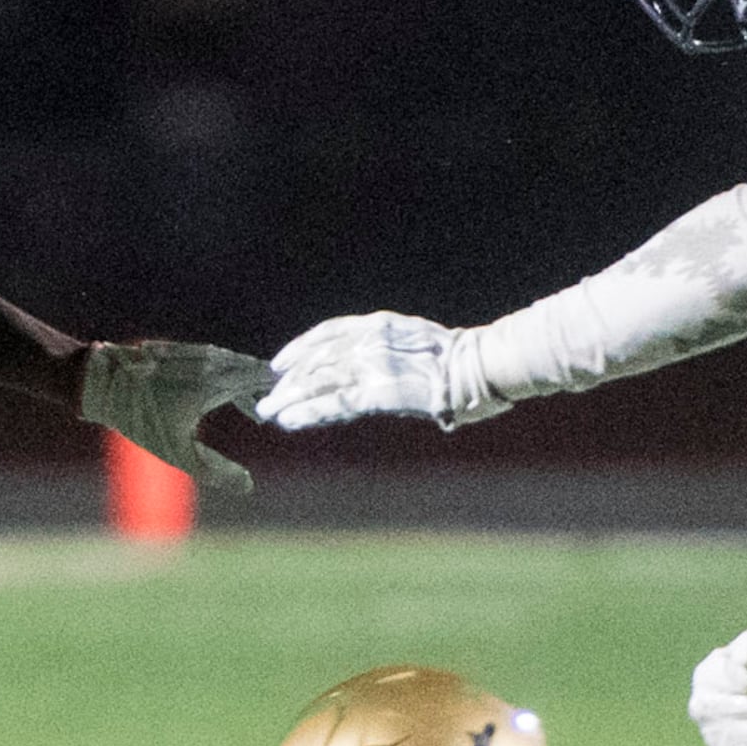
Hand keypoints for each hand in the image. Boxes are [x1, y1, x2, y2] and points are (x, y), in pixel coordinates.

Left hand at [82, 339, 269, 490]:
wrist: (102, 383)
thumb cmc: (140, 419)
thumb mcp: (178, 452)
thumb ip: (215, 472)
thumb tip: (248, 487)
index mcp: (214, 381)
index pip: (259, 378)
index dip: (278, 389)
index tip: (293, 401)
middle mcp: (208, 361)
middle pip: (248, 369)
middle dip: (265, 388)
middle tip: (275, 409)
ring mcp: (193, 353)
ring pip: (231, 363)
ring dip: (245, 382)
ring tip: (251, 408)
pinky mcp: (180, 350)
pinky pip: (213, 359)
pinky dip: (226, 373)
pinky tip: (221, 389)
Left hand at [259, 311, 502, 430]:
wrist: (479, 367)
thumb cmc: (459, 359)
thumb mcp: (418, 345)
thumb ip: (392, 352)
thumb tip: (375, 368)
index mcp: (380, 325)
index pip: (329, 333)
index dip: (301, 348)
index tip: (280, 363)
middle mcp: (370, 340)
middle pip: (319, 358)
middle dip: (290, 379)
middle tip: (267, 396)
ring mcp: (374, 365)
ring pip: (320, 381)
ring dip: (291, 398)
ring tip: (268, 411)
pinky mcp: (379, 393)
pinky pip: (336, 403)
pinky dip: (310, 412)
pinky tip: (290, 420)